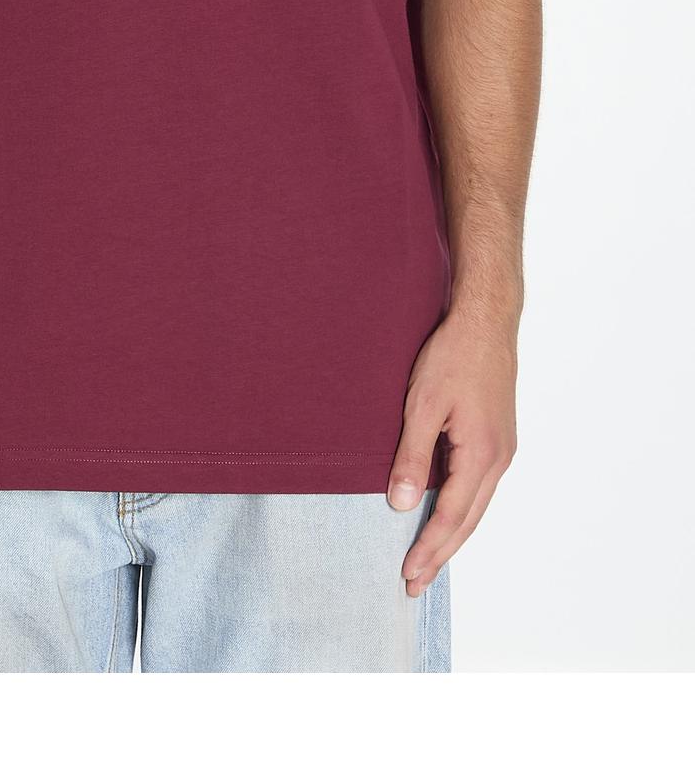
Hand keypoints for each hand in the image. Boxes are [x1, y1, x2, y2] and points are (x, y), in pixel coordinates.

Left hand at [387, 310, 517, 596]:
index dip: (429, 549)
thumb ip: (414, 457)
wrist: (486, 320)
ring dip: (451, 535)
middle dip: (440, 554)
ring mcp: (502, 448)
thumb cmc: (453, 355)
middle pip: (468, 520)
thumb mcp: (423, 404)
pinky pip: (479, 486)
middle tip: (414, 584)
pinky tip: (446, 515)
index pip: (452, 517)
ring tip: (428, 560)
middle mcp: (499, 458)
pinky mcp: (497, 436)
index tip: (408, 575)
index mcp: (481, 454)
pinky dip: (462, 509)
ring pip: (476, 506)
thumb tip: (403, 505)